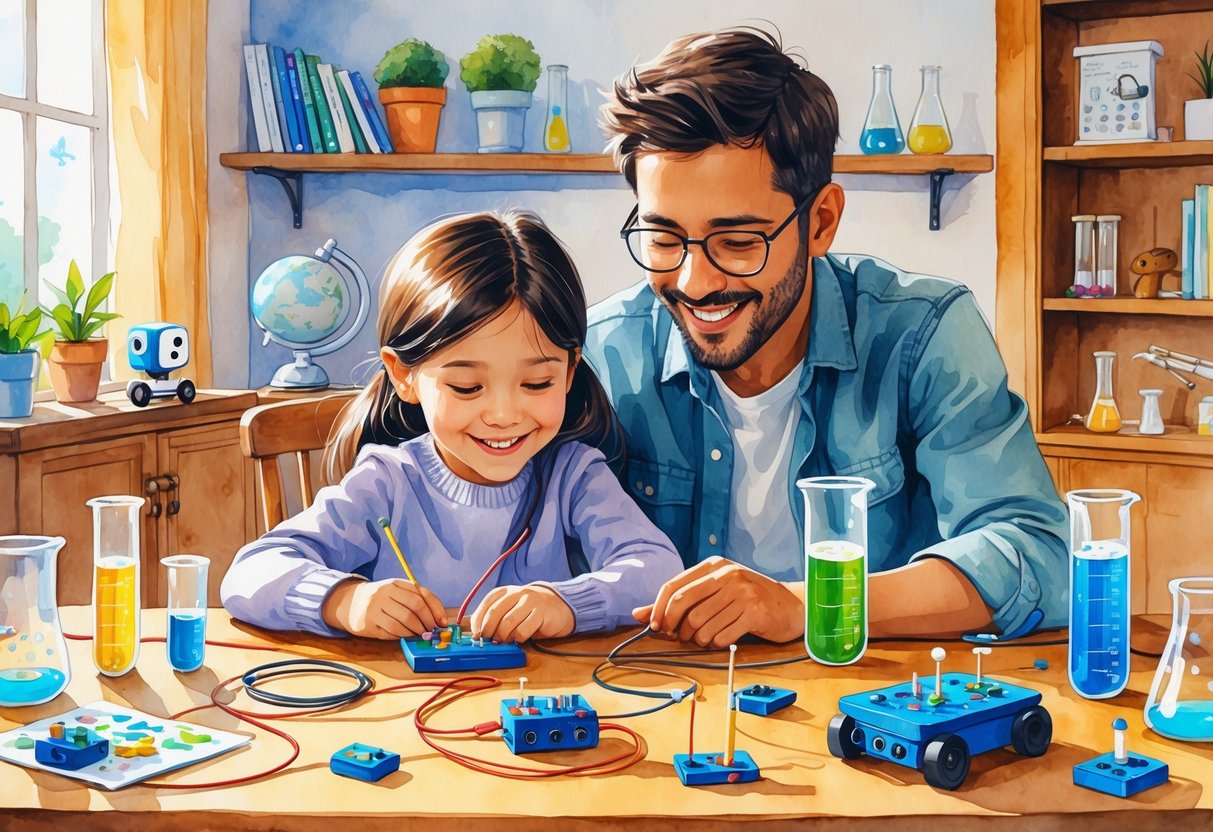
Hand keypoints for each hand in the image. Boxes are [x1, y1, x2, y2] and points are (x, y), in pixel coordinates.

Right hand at [322, 578, 447, 638]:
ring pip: (405, 620)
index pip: (422, 594)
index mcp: (397, 583)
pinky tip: (407, 636)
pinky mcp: (369, 621)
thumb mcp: (397, 593)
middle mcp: (386, 592)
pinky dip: (404, 635)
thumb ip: (415, 601)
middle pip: (415, 606)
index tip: (443, 622)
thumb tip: (438, 619)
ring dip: (417, 630)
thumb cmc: (381, 600)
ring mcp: (376, 606)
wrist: (350, 603)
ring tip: (420, 634)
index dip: (436, 609)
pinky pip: (392, 630)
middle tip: (432, 631)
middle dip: (428, 621)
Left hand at [469, 584, 574, 642]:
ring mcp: (530, 601)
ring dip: (503, 636)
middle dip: (489, 631)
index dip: (478, 623)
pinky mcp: (541, 613)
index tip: (477, 635)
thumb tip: (478, 634)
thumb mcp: (510, 609)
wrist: (558, 606)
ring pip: (508, 623)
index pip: (486, 605)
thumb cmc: (528, 611)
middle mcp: (517, 593)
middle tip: (490, 641)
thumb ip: (494, 618)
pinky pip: (523, 630)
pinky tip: (520, 638)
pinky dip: (517, 638)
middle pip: (494, 613)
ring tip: (506, 640)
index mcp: (505, 591)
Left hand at [632, 556, 804, 646]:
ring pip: (701, 625)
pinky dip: (716, 644)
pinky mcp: (755, 612)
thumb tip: (637, 613)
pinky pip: (721, 636)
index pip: (673, 586)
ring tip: (704, 639)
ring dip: (697, 640)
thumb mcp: (714, 591)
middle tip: (678, 637)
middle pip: (683, 605)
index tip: (655, 627)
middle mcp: (727, 575)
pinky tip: (723, 639)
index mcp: (713, 565)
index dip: (658, 609)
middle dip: (675, 627)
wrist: (791, 606)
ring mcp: (743, 592)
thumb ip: (678, 601)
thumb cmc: (747, 599)